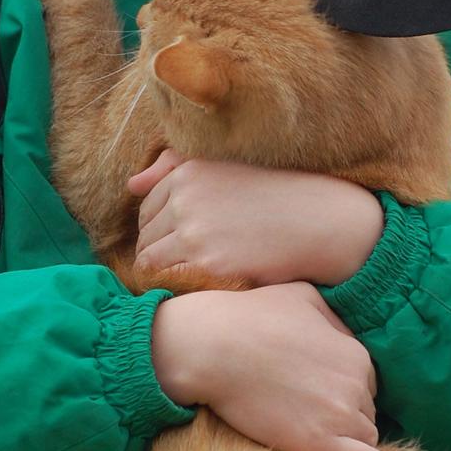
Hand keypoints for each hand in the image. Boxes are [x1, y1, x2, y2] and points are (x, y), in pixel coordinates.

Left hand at [129, 150, 383, 287]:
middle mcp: (185, 199)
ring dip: (162, 269)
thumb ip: (173, 166)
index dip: (161, 226)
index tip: (183, 238)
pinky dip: (171, 284)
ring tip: (189, 274)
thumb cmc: (276, 193)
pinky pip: (167, 280)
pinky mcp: (209, 265)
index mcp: (188, 171)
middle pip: (146, 234)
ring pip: (149, 259)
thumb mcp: (225, 165)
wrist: (319, 222)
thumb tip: (131, 185)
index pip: (148, 206)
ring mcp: (194, 233)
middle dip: (158, 248)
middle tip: (187, 261)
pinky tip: (193, 285)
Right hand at [150, 283, 403, 450]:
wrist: (214, 348)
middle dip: (344, 412)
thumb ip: (334, 317)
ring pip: (363, 435)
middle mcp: (357, 385)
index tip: (316, 389)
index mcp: (356, 353)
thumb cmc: (251, 316)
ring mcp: (340, 417)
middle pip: (365, 410)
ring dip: (347, 437)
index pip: (364, 382)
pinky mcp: (319, 444)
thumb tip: (345, 332)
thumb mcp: (304, 296)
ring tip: (312, 432)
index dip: (342, 388)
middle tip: (304, 408)